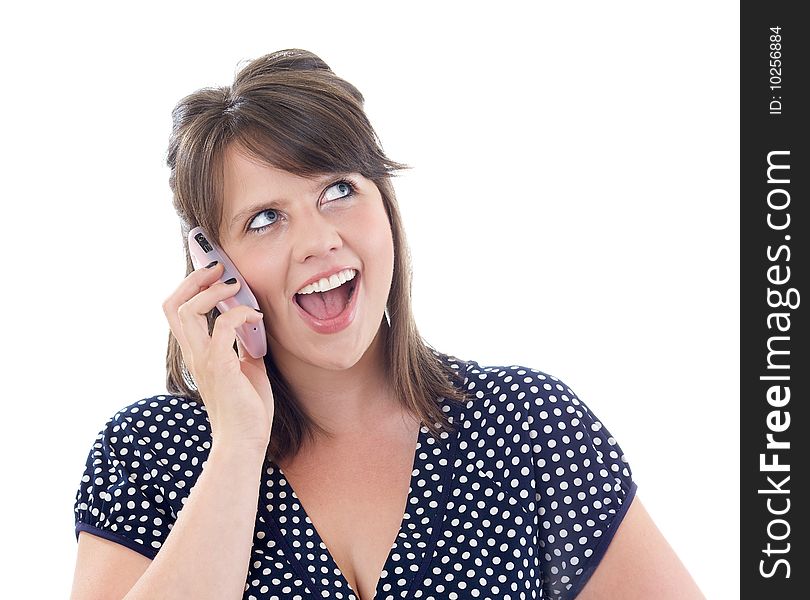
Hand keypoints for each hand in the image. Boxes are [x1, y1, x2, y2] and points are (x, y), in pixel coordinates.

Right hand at [162, 262, 273, 451]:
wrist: (245, 441)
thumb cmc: (247, 409)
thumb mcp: (245, 367)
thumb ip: (242, 344)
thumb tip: (251, 322)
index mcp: (197, 353)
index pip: (177, 311)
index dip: (189, 286)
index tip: (212, 271)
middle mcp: (194, 354)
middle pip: (173, 304)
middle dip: (195, 278)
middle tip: (218, 268)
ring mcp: (203, 359)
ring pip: (189, 310)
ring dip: (213, 291)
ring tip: (236, 286)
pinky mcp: (219, 366)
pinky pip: (223, 325)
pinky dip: (240, 313)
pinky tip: (257, 317)